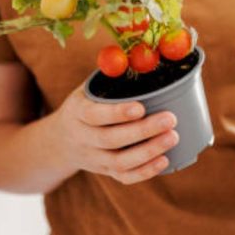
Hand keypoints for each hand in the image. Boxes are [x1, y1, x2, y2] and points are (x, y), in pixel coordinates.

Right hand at [52, 84, 178, 184]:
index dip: (117, 113)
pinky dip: (145, 172)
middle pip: (111, 139)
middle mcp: (84, 139)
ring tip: (173, 137)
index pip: (95, 115)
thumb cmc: (85, 106)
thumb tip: (140, 56)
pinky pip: (124, 177)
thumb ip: (110, 78)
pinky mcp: (105, 172)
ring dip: (149, 151)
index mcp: (78, 113)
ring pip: (119, 162)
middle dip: (143, 131)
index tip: (141, 107)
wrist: (61, 141)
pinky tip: (164, 160)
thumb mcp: (88, 89)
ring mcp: (94, 159)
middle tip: (170, 119)